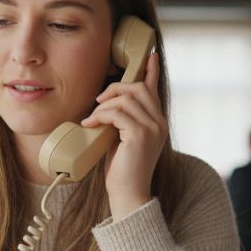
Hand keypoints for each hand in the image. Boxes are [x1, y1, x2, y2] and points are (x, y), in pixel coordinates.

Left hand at [81, 51, 165, 217]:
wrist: (128, 194)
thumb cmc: (122, 170)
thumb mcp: (122, 139)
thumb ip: (122, 121)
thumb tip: (109, 104)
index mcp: (157, 123)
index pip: (154, 90)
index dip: (151, 71)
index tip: (151, 55)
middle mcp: (159, 123)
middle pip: (138, 88)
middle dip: (115, 89)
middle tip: (98, 102)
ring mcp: (153, 128)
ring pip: (126, 98)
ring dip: (103, 106)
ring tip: (93, 119)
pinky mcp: (140, 135)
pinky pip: (117, 112)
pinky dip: (100, 115)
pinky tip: (90, 124)